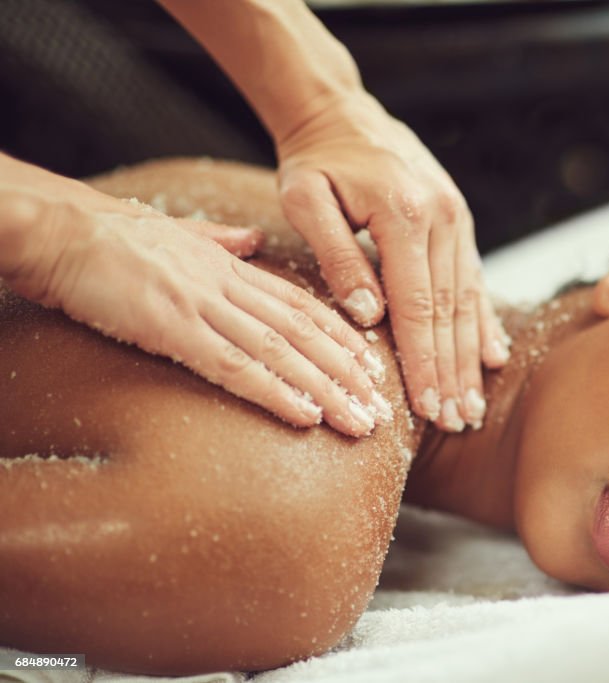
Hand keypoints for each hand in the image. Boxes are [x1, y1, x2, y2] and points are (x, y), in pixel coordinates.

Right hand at [0, 174, 389, 435]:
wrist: (56, 227)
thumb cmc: (106, 236)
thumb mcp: (177, 233)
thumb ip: (220, 239)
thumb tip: (251, 240)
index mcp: (230, 266)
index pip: (302, 304)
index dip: (342, 336)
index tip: (372, 365)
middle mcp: (228, 284)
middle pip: (305, 332)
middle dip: (349, 373)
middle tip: (382, 408)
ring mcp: (203, 305)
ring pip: (282, 352)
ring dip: (327, 390)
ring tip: (362, 422)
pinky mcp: (172, 328)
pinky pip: (234, 366)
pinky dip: (275, 392)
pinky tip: (306, 416)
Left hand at [275, 88, 509, 430]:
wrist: (342, 113)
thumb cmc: (316, 160)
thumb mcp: (305, 199)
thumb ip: (337, 256)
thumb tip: (371, 316)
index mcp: (405, 214)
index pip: (418, 306)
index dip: (424, 362)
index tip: (427, 408)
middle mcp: (443, 218)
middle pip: (450, 311)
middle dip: (453, 372)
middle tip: (457, 421)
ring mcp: (458, 219)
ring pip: (468, 301)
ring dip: (471, 357)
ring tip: (473, 404)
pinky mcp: (460, 222)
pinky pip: (475, 279)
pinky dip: (484, 321)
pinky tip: (492, 356)